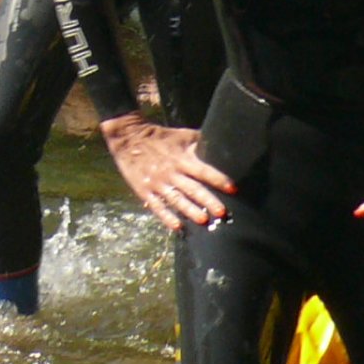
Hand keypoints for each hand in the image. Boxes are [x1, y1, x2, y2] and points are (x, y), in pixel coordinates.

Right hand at [100, 113, 233, 231]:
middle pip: (193, 189)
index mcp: (183, 159)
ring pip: (177, 200)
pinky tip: (177, 227)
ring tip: (204, 221)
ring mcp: (158, 183)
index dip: (219, 180)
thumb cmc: (162, 138)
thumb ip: (201, 144)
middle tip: (222, 212)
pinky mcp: (145, 191)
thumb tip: (222, 145)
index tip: (233, 189)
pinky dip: (167, 217)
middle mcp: (172, 173)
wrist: (130, 139)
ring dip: (191, 211)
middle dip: (208, 201)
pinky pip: (157, 206)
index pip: (204, 171)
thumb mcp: (183, 136)